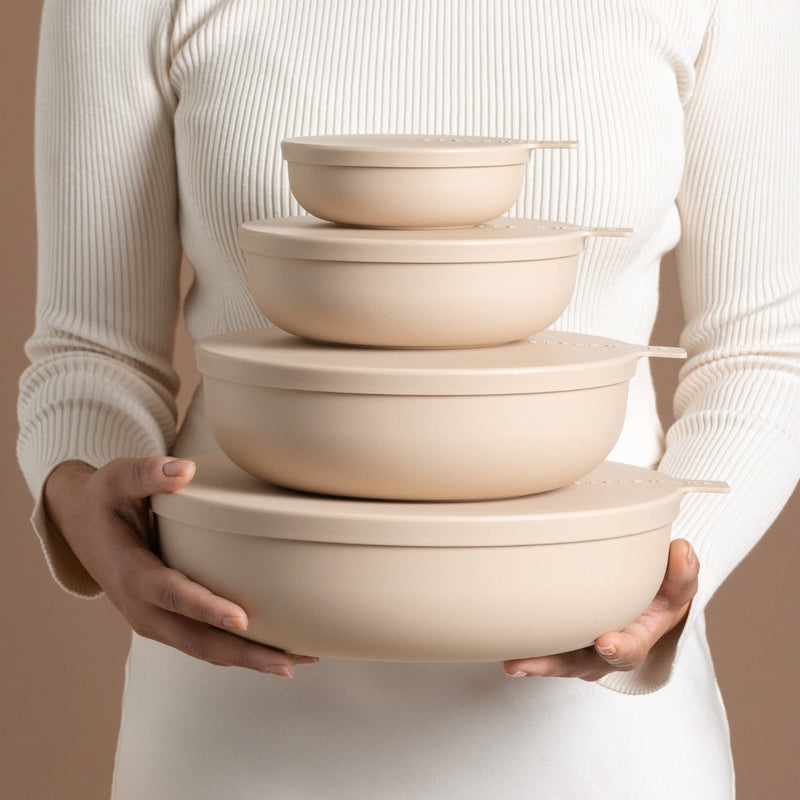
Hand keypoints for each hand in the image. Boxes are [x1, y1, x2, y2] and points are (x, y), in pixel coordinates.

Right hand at [44, 456, 315, 676]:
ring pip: (201, 648)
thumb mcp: (116, 478)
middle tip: (288, 662)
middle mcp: (140, 607)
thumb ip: (147, 473)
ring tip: (294, 662)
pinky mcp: (165, 621)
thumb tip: (184, 469)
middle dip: (241, 653)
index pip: (171, 594)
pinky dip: (235, 650)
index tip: (242, 618)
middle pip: (194, 639)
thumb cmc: (106, 499)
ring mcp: (152, 619)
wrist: (81, 526)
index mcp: (130, 573)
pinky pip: (201, 642)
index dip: (206, 608)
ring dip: (246, 659)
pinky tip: (272, 649)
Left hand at [503, 538, 697, 679]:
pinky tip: (503, 643)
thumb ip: (682, 572)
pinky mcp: (559, 638)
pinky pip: (542, 645)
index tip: (607, 642)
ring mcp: (580, 647)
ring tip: (511, 662)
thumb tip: (683, 550)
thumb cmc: (660, 594)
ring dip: (533, 662)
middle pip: (580, 664)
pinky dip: (524, 646)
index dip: (619, 648)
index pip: (629, 649)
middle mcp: (605, 650)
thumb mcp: (678, 584)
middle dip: (556, 664)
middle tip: (531, 663)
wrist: (646, 602)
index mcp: (638, 638)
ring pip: (556, 660)